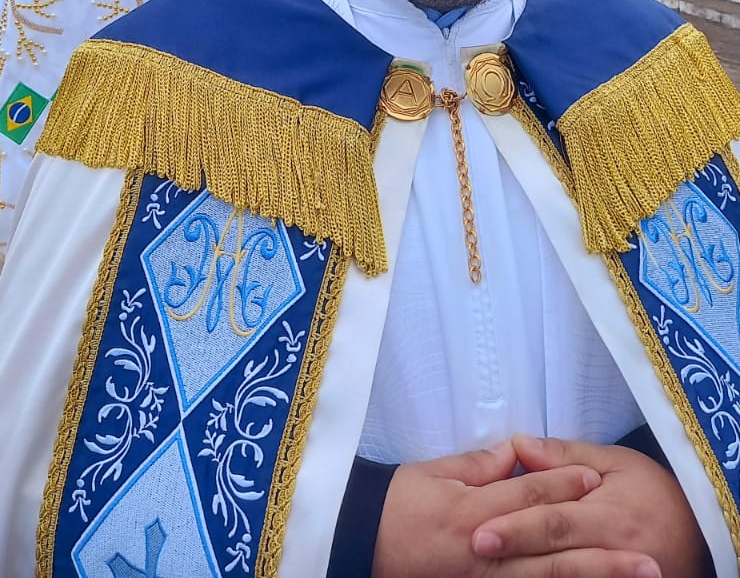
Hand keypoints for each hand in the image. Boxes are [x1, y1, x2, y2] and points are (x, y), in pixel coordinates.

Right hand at [371, 440, 602, 577]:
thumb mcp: (432, 473)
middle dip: (603, 555)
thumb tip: (516, 452)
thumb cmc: (396, 508)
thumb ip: (477, 464)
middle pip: (554, 552)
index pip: (529, 497)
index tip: (598, 478)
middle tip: (647, 556)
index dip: (564, 484)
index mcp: (474, 514)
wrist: (362, 550)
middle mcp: (487, 554)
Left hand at [469, 434, 706, 577]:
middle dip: (513, 549)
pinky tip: (522, 577)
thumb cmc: (652, 492)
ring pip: (564, 576)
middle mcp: (608, 550)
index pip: (554, 520)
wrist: (696, 533)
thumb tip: (518, 445)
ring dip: (526, 572)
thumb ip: (565, 455)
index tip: (478, 528)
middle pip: (553, 552)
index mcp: (606, 515)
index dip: (517, 525)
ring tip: (488, 570)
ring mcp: (613, 575)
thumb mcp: (616, 462)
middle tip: (475, 546)